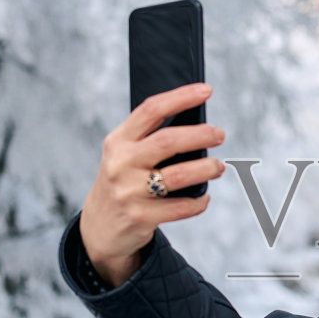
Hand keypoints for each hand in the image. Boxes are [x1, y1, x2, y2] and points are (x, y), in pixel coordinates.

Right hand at [78, 82, 225, 286]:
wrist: (98, 227)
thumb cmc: (122, 182)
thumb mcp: (124, 154)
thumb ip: (149, 138)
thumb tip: (197, 123)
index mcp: (118, 141)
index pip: (151, 110)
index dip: (181, 97)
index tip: (206, 90)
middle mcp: (121, 163)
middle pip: (168, 141)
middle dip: (201, 135)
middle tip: (219, 135)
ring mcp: (128, 191)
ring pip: (178, 175)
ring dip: (206, 168)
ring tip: (218, 167)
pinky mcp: (140, 217)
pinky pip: (180, 207)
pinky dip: (198, 202)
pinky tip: (204, 198)